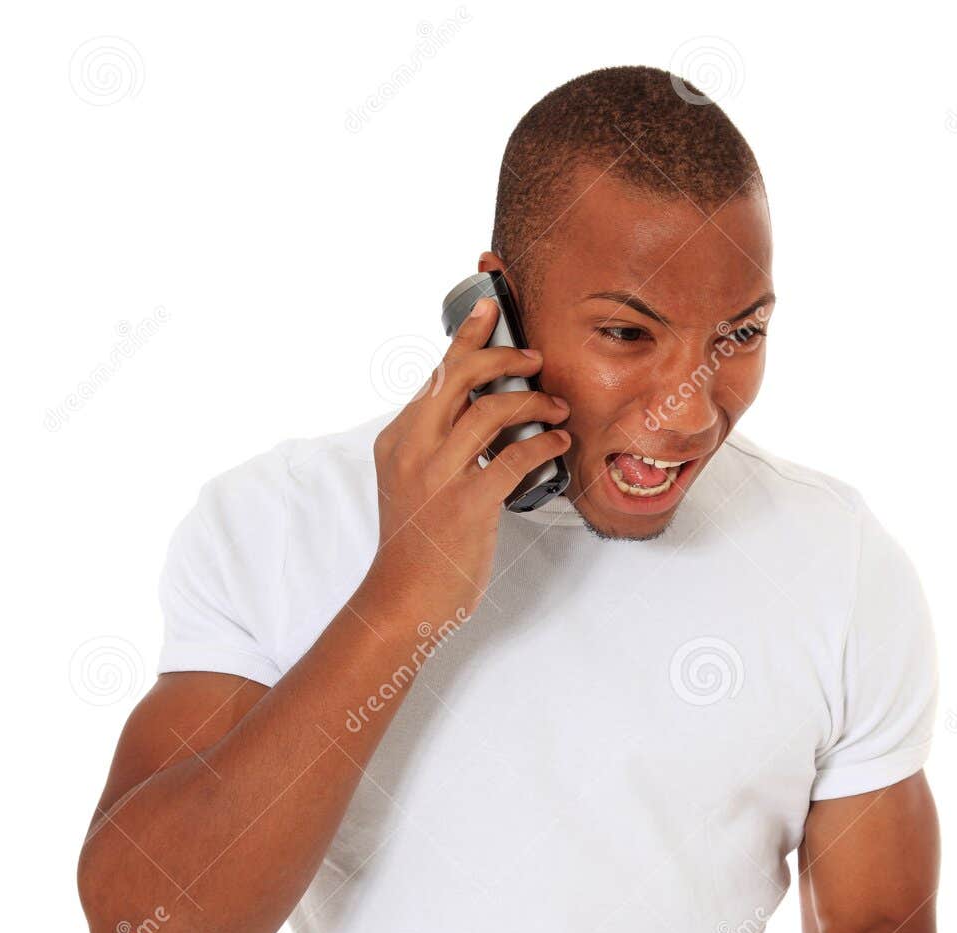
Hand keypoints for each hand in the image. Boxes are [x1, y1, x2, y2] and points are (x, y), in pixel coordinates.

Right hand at [365, 295, 570, 634]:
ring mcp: (439, 475)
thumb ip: (435, 448)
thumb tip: (479, 416)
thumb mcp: (412, 483)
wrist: (403, 599)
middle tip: (536, 361)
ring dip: (535, 403)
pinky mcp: (468, 504)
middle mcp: (414, 448)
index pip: (436, 374)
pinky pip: (516, 457)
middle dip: (506, 357)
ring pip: (493, 410)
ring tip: (557, 409)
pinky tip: (558, 443)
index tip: (491, 309)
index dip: (467, 337)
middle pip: (462, 376)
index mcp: (398, 438)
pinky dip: (545, 443)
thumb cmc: (416, 546)